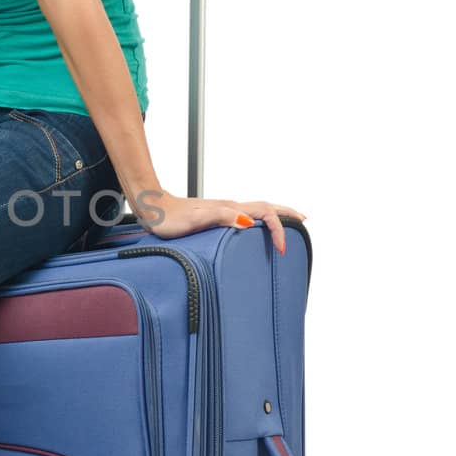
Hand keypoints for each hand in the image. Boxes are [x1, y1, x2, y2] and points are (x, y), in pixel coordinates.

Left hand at [133, 191, 306, 254]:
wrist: (151, 207)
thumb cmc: (169, 218)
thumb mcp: (194, 220)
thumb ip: (221, 218)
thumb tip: (249, 222)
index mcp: (229, 208)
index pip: (265, 214)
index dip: (278, 230)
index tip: (281, 249)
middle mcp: (229, 207)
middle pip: (266, 206)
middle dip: (287, 213)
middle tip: (304, 220)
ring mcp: (223, 210)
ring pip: (257, 209)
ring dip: (275, 214)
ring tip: (288, 222)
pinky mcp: (215, 214)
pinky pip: (246, 214)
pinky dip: (259, 218)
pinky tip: (255, 226)